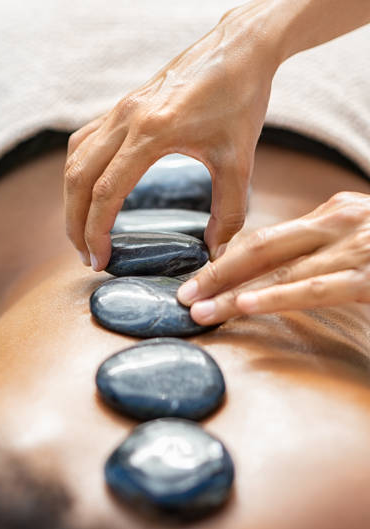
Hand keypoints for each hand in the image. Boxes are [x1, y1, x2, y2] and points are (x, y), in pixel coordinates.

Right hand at [64, 5, 279, 269]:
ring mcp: (121, 109)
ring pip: (75, 158)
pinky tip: (91, 190)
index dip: (96, 232)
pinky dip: (80, 171)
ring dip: (72, 197)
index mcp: (151, 132)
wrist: (239, 48)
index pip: (106, 192)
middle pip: (78, 178)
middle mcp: (126, 118)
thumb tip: (216, 250)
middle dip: (74, 222)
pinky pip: (86, 141)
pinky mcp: (124, 105)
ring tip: (82, 229)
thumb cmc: (240, 98)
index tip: (100, 260)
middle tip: (85, 255)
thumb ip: (230, 211)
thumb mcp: (240, 161)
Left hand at [177, 192, 369, 322]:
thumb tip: (285, 267)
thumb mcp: (362, 232)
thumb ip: (325, 245)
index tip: (201, 281)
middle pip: (262, 248)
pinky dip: (274, 297)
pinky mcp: (365, 278)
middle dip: (216, 273)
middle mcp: (336, 224)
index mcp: (331, 213)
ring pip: (278, 272)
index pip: (267, 238)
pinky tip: (244, 305)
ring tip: (199, 310)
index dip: (228, 261)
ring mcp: (350, 249)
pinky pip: (312, 290)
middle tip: (183, 294)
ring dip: (231, 293)